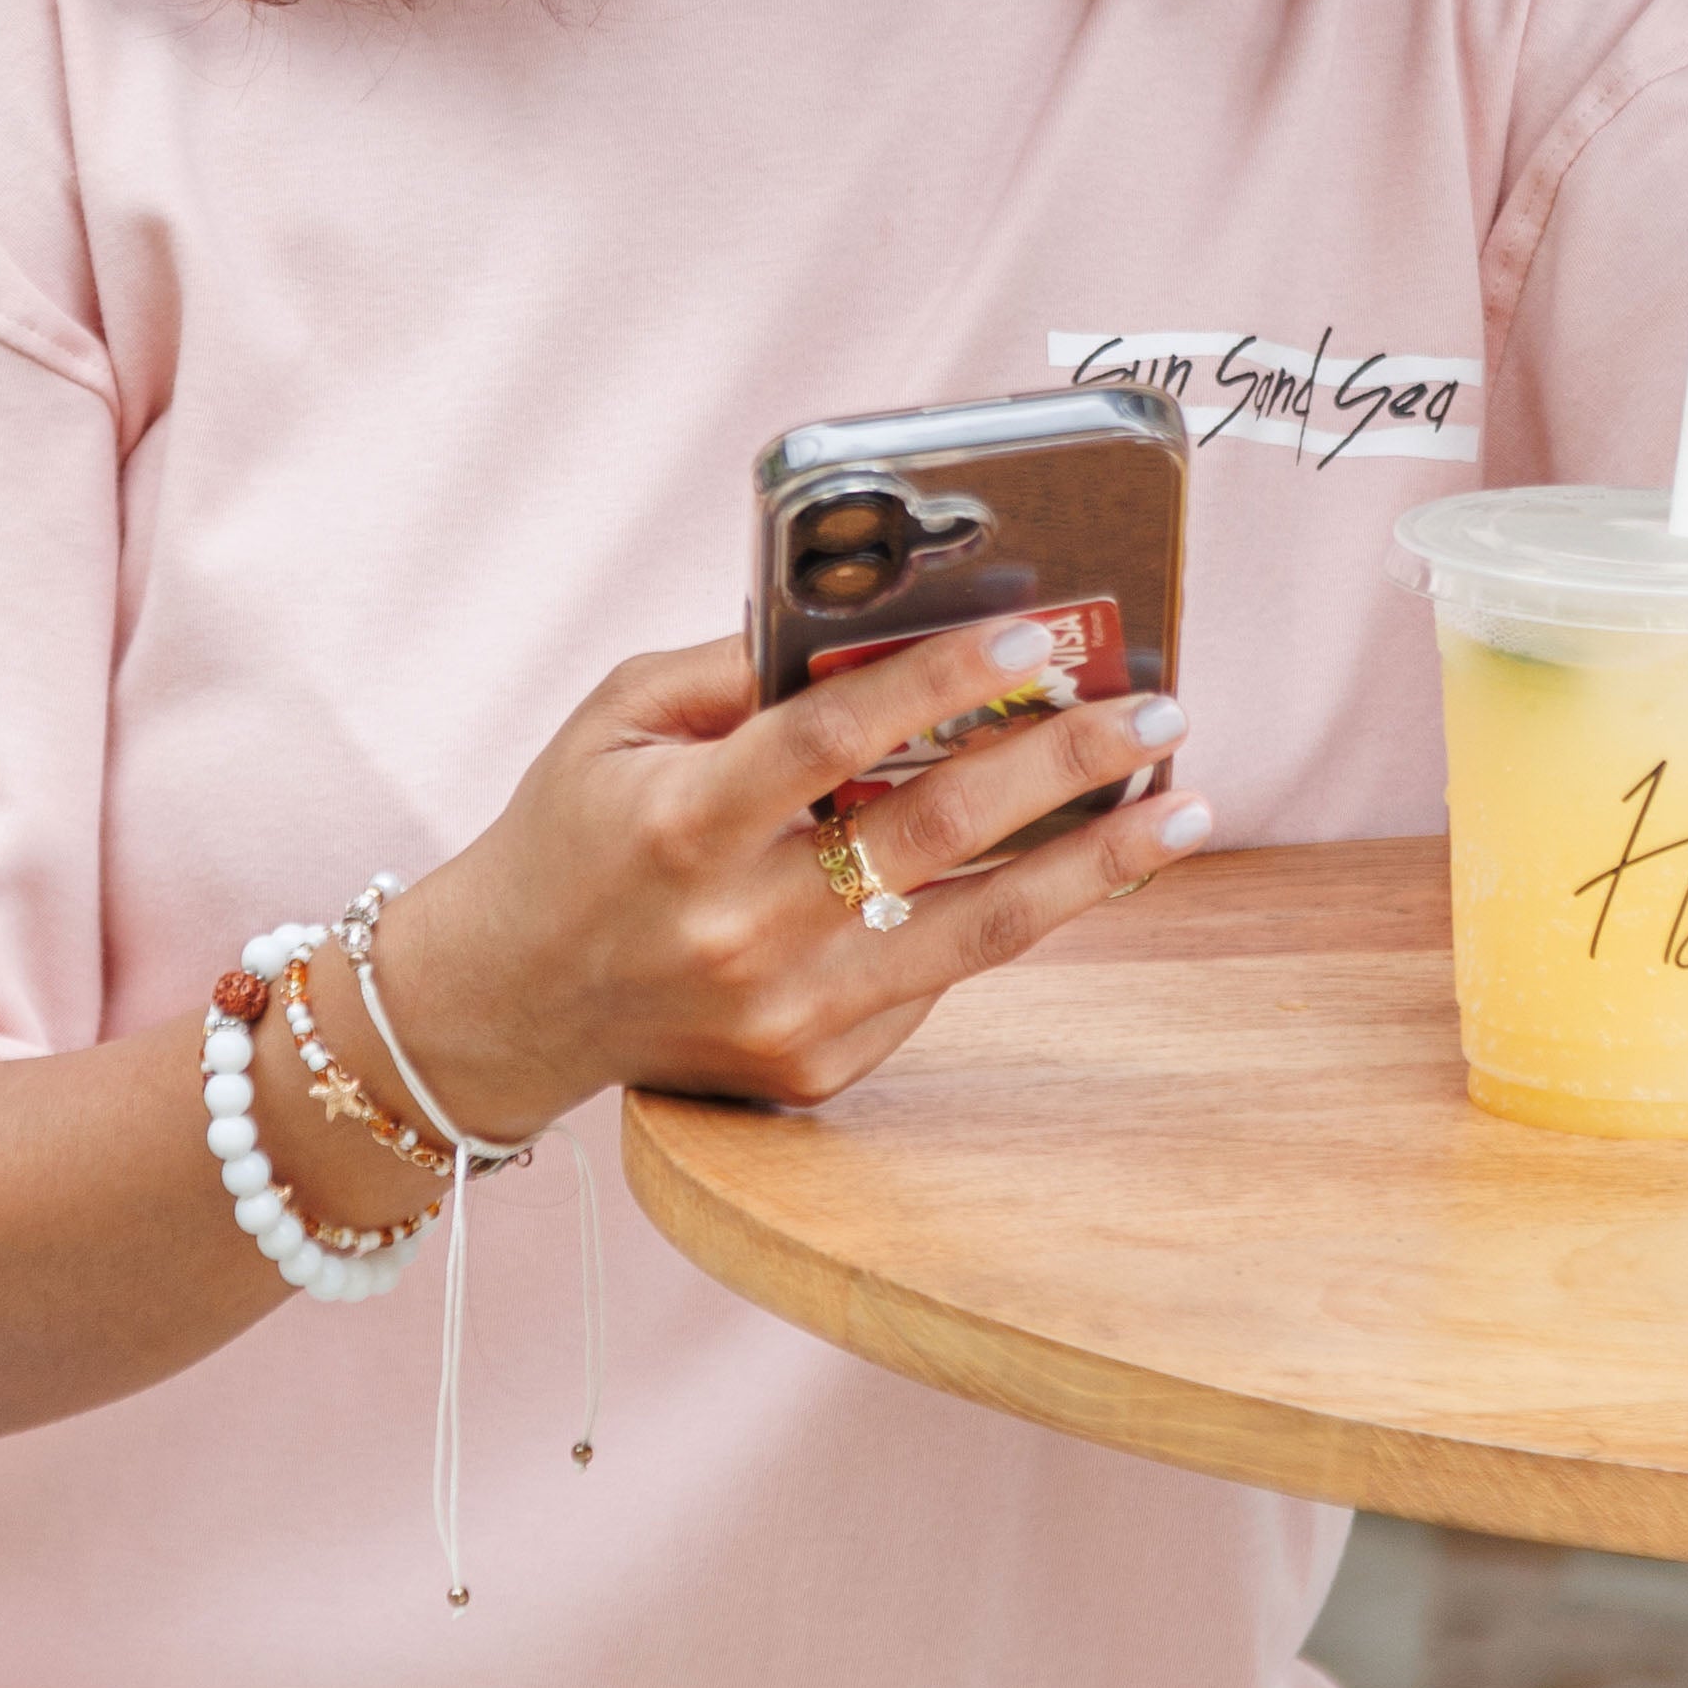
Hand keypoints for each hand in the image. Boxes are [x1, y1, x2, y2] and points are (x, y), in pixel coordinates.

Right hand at [372, 623, 1214, 1135]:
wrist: (506, 1004)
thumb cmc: (573, 832)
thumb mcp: (619, 720)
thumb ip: (737, 668)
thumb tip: (884, 617)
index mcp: (679, 824)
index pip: (831, 737)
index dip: (941, 680)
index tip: (1039, 632)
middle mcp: (736, 929)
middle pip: (933, 831)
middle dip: (1062, 760)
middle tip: (1156, 711)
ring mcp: (783, 1012)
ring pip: (977, 926)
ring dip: (1097, 861)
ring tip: (1181, 805)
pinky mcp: (814, 1070)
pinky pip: (938, 976)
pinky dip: (1014, 911)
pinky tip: (1081, 860)